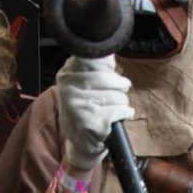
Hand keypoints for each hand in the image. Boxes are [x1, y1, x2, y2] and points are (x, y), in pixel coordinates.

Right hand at [56, 54, 133, 171]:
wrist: (82, 144)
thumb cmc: (87, 110)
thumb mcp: (83, 85)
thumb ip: (94, 66)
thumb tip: (107, 47)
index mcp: (67, 76)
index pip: (94, 60)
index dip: (108, 69)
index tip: (112, 73)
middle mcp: (69, 90)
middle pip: (109, 79)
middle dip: (120, 87)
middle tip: (120, 93)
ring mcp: (79, 107)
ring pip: (117, 96)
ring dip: (122, 103)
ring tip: (116, 108)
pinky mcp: (92, 122)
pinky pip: (120, 110)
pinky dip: (125, 113)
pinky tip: (121, 116)